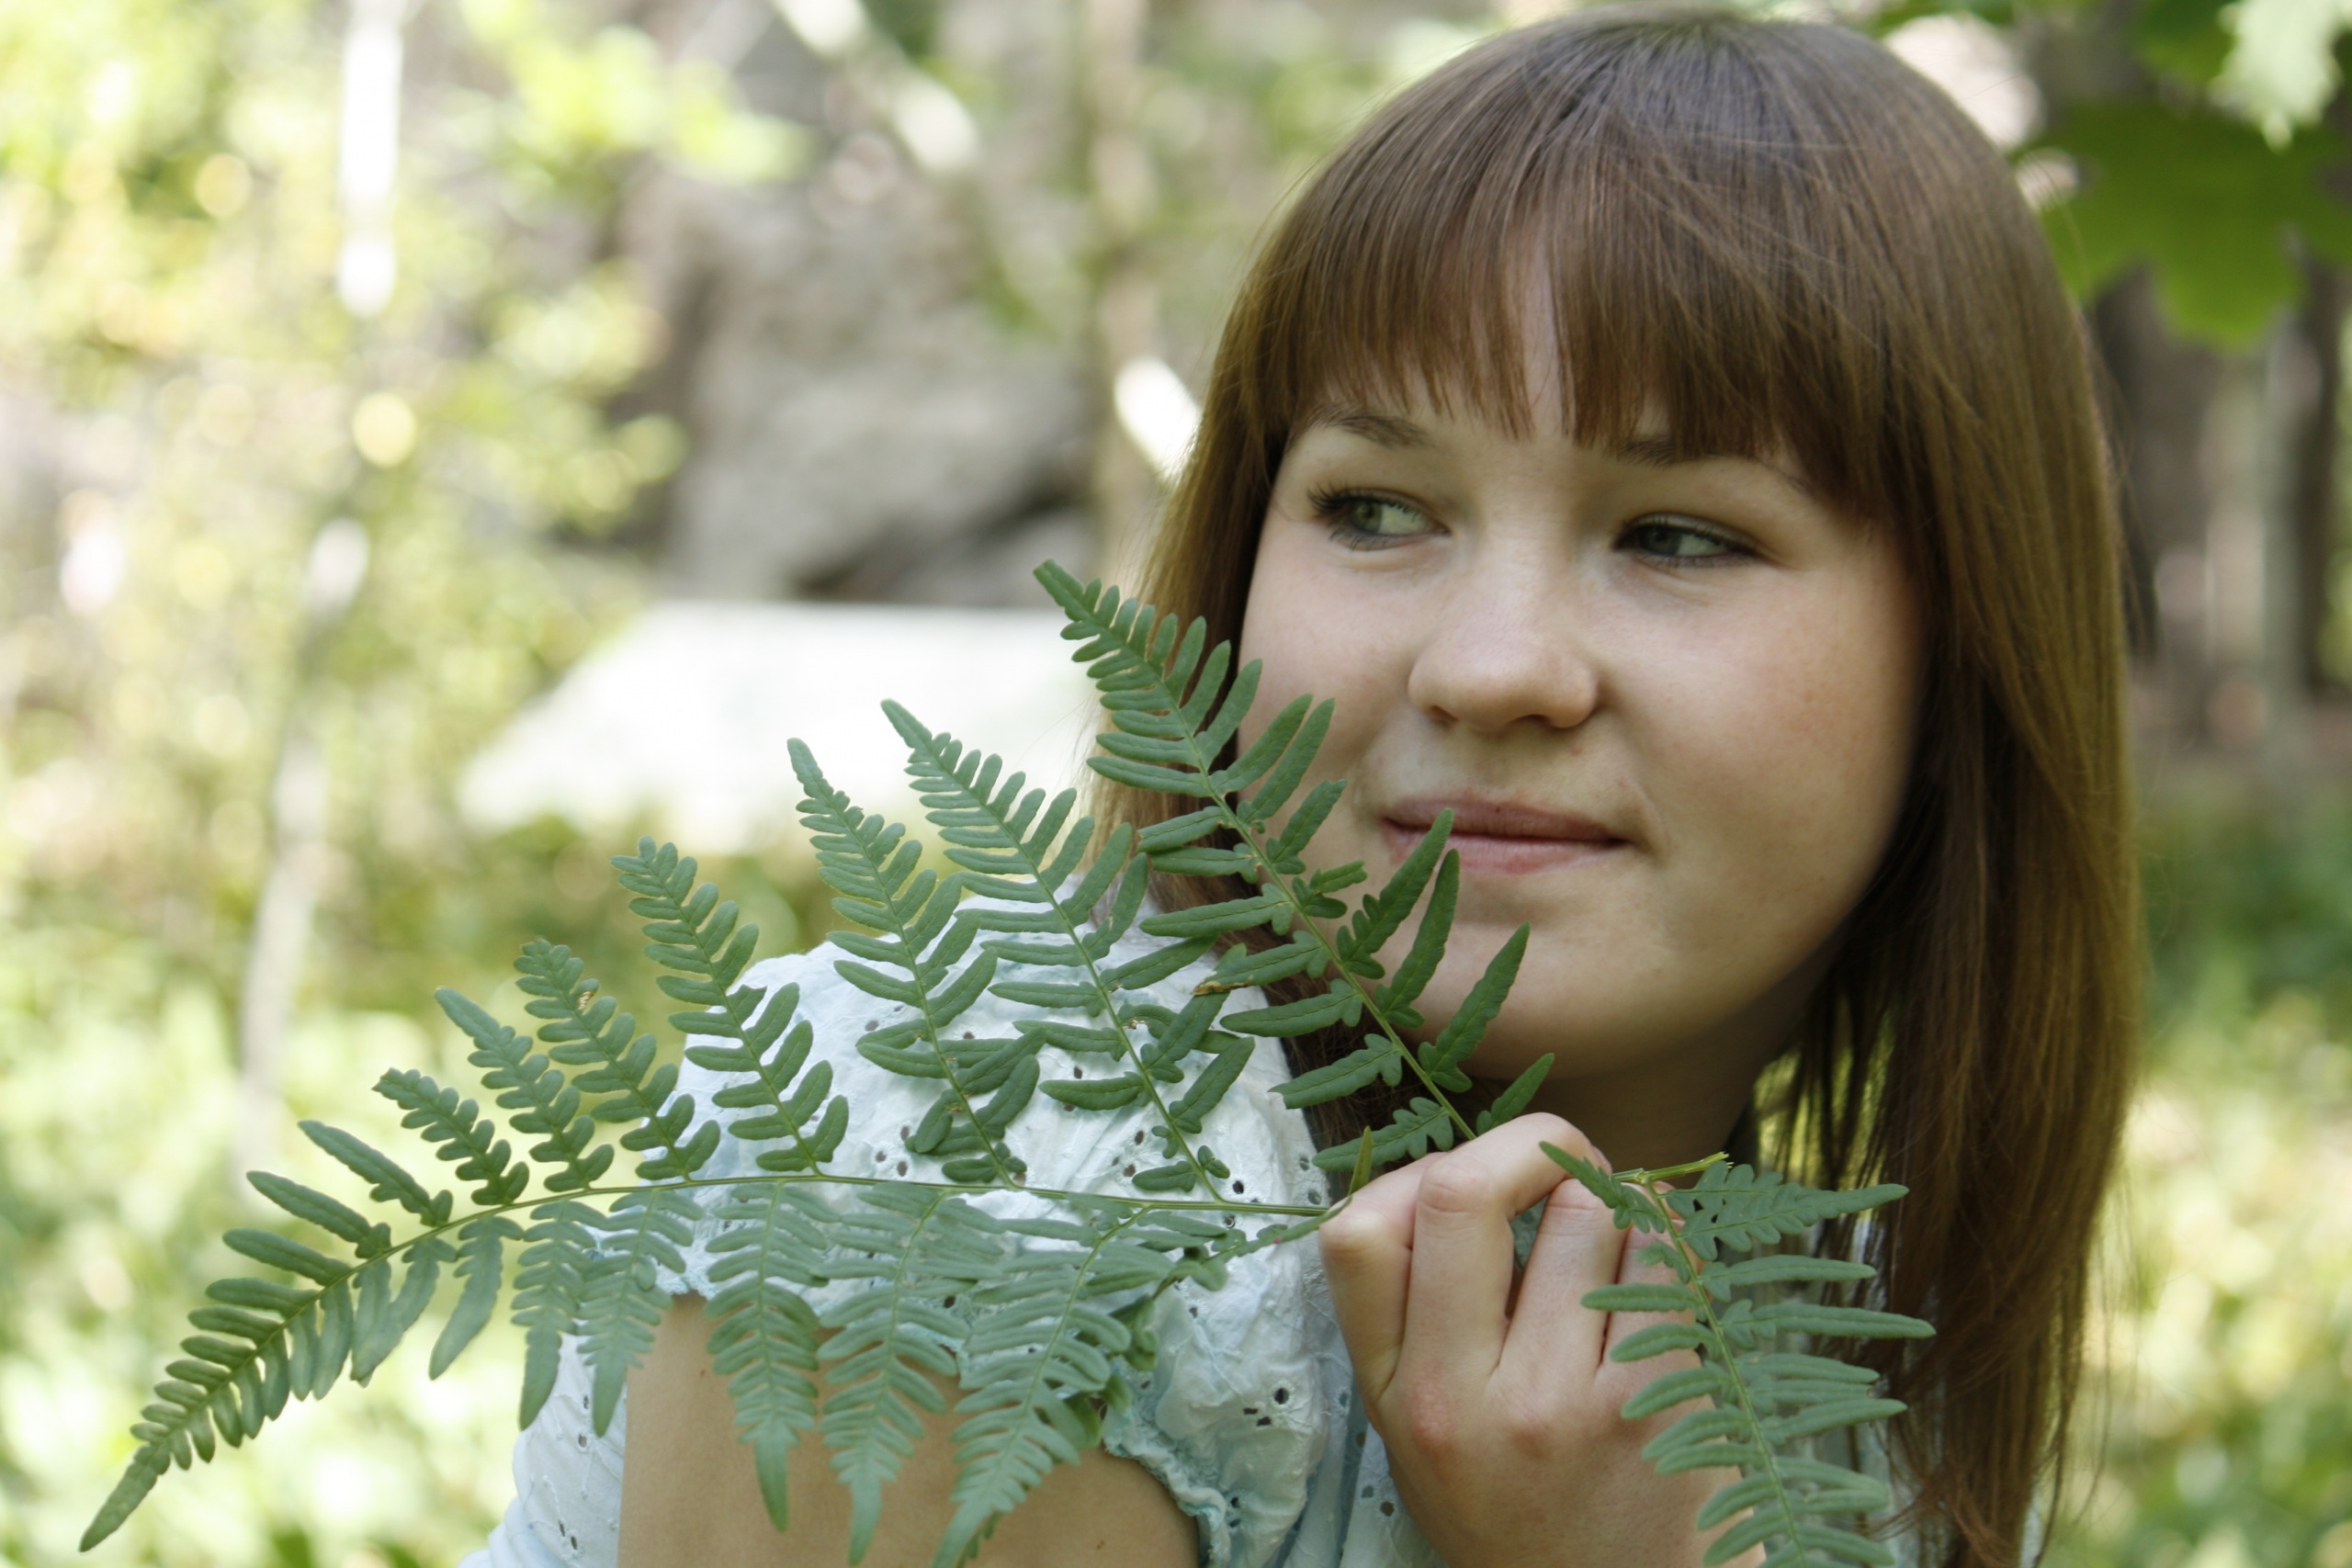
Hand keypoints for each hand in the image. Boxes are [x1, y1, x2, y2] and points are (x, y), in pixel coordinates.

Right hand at [1318, 1115, 1752, 1567]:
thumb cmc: (1516, 1504)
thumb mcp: (1417, 1432)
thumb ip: (1413, 1319)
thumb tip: (1459, 1170)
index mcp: (1397, 1395)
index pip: (1357, 1231)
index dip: (1415, 1175)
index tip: (1466, 1187)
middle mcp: (1466, 1398)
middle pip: (1465, 1193)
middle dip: (1527, 1144)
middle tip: (1561, 1160)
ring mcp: (1562, 1402)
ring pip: (1588, 1211)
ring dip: (1612, 1200)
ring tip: (1616, 1241)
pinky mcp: (1654, 1407)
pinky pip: (1666, 1264)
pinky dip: (1667, 1245)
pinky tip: (1659, 1275)